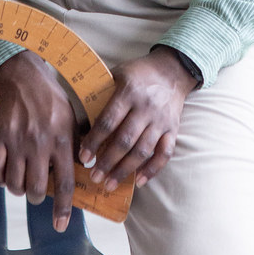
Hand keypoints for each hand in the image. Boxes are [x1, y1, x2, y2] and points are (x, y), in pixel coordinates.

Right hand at [0, 51, 76, 231]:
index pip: (65, 183)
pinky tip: (5, 173)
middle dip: (36, 198)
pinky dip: (0, 179)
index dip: (63, 208)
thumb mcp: (73, 120)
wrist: (24, 79)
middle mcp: (40, 145)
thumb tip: (87, 172)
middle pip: (36, 189)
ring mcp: (17, 142)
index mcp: (62, 141)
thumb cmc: (52, 101)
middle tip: (36, 191)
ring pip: (15, 185)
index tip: (60, 226)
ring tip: (21, 180)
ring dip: (18, 189)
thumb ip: (78, 146)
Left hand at [78, 46, 197, 192]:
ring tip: (109, 184)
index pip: (108, 121)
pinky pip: (165, 153)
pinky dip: (152, 169)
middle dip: (107, 162)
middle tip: (94, 177)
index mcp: (128, 92)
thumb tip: (79, 121)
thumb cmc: (137, 74)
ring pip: (142, 150)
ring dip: (125, 170)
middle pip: (125, 140)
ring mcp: (161, 120)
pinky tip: (139, 181)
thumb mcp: (116, 75)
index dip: (94, 141)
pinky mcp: (173, 128)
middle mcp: (145, 107)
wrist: (172, 70)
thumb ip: (101, 95)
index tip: (83, 157)